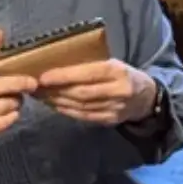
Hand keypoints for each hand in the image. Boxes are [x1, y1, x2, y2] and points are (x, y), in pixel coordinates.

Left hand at [33, 58, 158, 125]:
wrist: (146, 97)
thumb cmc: (123, 74)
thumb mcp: (113, 63)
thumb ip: (91, 64)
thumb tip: (57, 63)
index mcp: (118, 71)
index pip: (88, 73)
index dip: (64, 76)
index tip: (43, 77)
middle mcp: (118, 91)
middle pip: (81, 93)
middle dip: (56, 91)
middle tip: (36, 87)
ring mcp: (115, 108)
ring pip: (80, 106)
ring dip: (57, 101)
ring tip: (41, 95)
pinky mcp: (110, 120)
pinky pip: (84, 116)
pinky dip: (66, 111)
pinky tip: (55, 105)